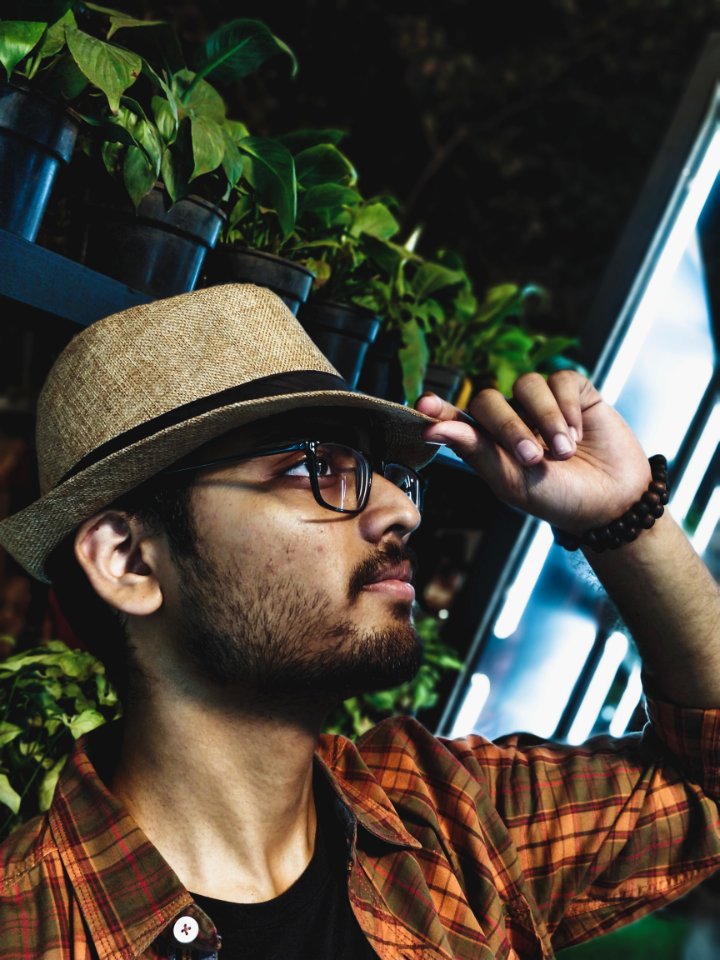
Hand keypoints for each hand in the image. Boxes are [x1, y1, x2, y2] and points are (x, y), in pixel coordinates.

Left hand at [416, 371, 651, 533]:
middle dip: (509, 427)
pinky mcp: (575, 392)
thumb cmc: (557, 498)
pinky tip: (580, 434)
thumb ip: (475, 452)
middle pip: (490, 400)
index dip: (439, 409)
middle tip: (533, 458)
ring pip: (527, 385)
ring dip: (545, 419)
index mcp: (488, 442)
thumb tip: (434, 426)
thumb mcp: (512, 481)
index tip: (423, 405)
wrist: (612, 503)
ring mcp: (541, 403)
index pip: (457, 418)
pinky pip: (560, 381)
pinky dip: (568, 407)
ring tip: (564, 452)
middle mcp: (511, 417)